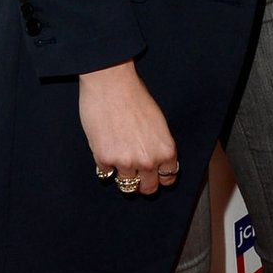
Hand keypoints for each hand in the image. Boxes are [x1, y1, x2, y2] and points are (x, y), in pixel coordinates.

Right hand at [78, 61, 177, 195]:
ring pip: (126, 184)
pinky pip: (105, 173)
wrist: (111, 84)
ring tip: (119, 155)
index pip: (168, 178)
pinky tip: (105, 145)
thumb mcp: (158, 123)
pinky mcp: (104, 159)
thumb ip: (157, 145)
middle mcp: (148, 160)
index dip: (160, 177)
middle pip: (148, 188)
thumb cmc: (135, 96)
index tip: (155, 175)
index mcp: (166, 150)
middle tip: (135, 173)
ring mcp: (125, 162)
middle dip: (142, 183)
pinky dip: (105, 164)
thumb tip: (154, 160)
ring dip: (122, 173)